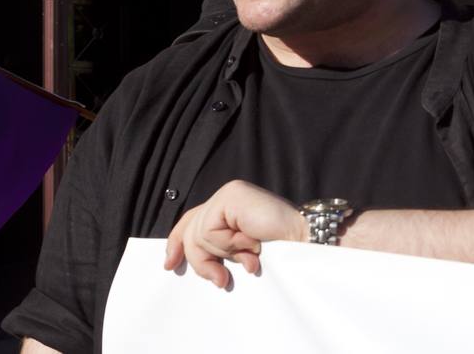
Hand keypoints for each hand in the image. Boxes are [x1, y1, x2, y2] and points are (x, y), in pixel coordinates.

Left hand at [163, 179, 306, 288]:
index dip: (176, 242)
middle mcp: (227, 196)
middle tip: (221, 279)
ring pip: (200, 234)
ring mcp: (229, 193)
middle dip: (202, 261)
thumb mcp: (238, 251)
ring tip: (249, 256)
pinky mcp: (232, 195)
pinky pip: (211, 230)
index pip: (192, 220)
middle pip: (191, 230)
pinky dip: (229, 244)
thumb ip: (216, 248)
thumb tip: (179, 259)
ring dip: (225, 253)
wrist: (303, 243)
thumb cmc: (278, 251)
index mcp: (228, 207)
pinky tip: (250, 244)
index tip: (169, 265)